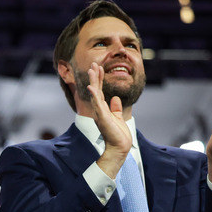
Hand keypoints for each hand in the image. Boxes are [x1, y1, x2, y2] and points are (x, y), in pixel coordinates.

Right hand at [86, 62, 131, 178]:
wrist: (120, 147)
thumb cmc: (119, 135)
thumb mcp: (118, 118)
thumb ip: (116, 108)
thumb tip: (116, 98)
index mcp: (103, 109)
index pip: (100, 91)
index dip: (100, 79)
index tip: (98, 68)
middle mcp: (99, 110)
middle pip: (97, 90)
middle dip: (95, 77)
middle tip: (93, 64)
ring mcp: (100, 113)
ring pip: (95, 94)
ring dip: (94, 81)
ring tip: (92, 70)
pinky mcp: (102, 118)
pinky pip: (97, 104)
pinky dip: (94, 95)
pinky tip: (91, 87)